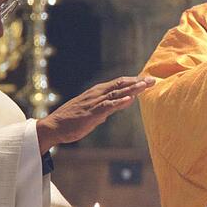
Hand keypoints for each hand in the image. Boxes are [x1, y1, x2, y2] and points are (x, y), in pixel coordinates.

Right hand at [35, 76, 155, 153]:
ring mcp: (94, 103)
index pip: (119, 84)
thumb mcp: (94, 113)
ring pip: (116, 93)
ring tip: (145, 85)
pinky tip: (130, 99)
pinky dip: (119, 102)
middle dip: (137, 82)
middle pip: (120, 85)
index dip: (134, 81)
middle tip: (153, 80)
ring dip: (132, 89)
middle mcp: (96, 94)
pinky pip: (107, 106)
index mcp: (97, 93)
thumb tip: (122, 104)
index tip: (147, 80)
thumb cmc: (72, 120)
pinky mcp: (91, 113)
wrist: (53, 126)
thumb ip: (108, 108)